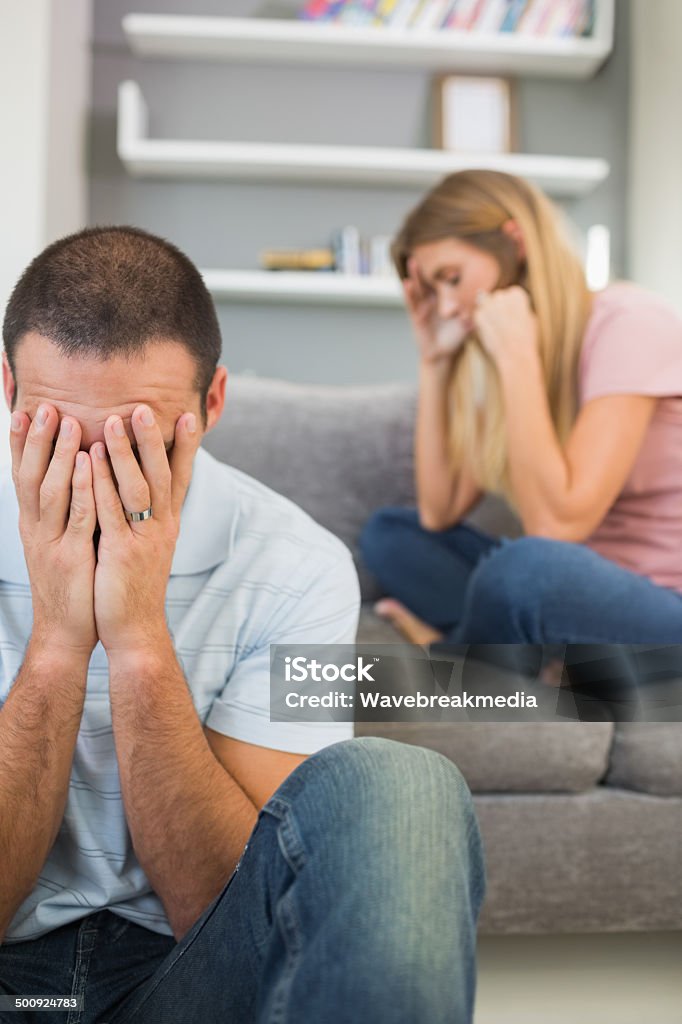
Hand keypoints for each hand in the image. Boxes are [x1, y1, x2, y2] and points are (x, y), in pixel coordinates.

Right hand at [9, 405, 97, 657]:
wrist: (65, 634)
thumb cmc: (70, 586)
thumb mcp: (60, 545)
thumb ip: (64, 514)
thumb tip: (72, 483)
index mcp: (34, 526)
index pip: (23, 478)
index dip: (23, 446)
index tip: (25, 412)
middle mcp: (37, 530)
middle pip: (30, 477)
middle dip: (37, 441)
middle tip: (44, 406)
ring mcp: (52, 543)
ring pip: (51, 490)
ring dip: (59, 454)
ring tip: (67, 421)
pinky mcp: (72, 557)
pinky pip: (78, 515)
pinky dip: (83, 486)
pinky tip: (90, 462)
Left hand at [90, 405, 198, 657]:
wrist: (135, 629)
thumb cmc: (136, 584)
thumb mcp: (150, 545)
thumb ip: (148, 515)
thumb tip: (145, 485)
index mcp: (169, 523)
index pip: (181, 477)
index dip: (187, 447)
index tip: (190, 416)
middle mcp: (162, 527)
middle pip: (162, 475)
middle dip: (154, 439)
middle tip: (145, 407)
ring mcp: (143, 539)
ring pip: (137, 488)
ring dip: (126, 452)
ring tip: (115, 419)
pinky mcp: (122, 553)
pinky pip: (111, 511)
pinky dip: (101, 482)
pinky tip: (91, 459)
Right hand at [404, 258, 470, 364]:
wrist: (443, 355)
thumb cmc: (454, 339)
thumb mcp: (467, 324)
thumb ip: (473, 312)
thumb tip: (482, 300)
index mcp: (444, 301)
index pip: (445, 284)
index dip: (448, 275)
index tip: (454, 267)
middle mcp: (432, 302)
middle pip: (427, 282)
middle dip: (423, 270)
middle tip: (419, 256)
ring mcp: (423, 308)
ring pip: (419, 289)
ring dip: (415, 275)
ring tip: (412, 262)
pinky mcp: (416, 316)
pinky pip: (412, 303)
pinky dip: (409, 293)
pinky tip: (407, 283)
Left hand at [473, 285, 538, 364]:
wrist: (516, 354)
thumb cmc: (527, 338)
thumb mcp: (530, 317)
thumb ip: (519, 307)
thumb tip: (511, 304)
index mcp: (517, 294)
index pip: (512, 294)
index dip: (513, 307)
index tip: (515, 318)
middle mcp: (502, 295)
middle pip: (499, 298)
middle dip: (500, 309)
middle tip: (506, 325)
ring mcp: (489, 305)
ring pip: (487, 305)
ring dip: (491, 314)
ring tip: (499, 329)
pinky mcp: (479, 315)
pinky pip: (479, 315)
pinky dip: (483, 322)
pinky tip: (492, 332)